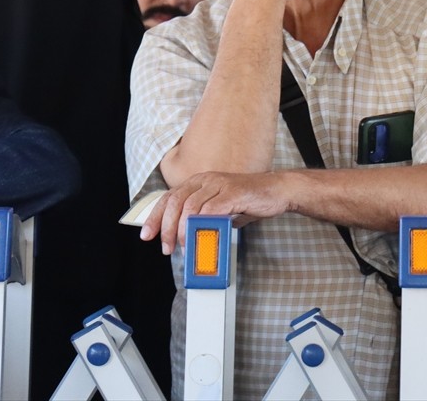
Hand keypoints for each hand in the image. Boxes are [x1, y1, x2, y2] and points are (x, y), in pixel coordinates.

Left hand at [140, 171, 290, 254]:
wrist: (278, 190)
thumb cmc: (251, 199)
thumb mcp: (221, 208)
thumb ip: (205, 218)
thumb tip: (190, 238)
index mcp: (200, 182)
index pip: (169, 198)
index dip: (155, 217)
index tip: (148, 235)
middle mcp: (207, 180)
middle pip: (176, 202)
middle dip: (167, 227)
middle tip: (167, 247)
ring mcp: (220, 185)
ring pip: (190, 207)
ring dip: (183, 230)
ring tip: (184, 245)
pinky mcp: (233, 193)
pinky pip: (211, 209)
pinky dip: (202, 225)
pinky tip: (201, 235)